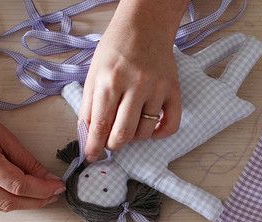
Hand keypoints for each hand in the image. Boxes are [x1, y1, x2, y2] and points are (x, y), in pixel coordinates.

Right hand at [0, 99, 64, 210]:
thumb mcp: (4, 136)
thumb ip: (28, 161)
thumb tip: (49, 179)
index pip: (19, 185)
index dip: (43, 189)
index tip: (59, 187)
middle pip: (12, 201)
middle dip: (38, 201)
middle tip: (54, 194)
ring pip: (2, 206)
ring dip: (25, 203)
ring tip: (42, 194)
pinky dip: (10, 200)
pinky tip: (21, 193)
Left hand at [80, 1, 184, 160]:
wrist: (145, 25)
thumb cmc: (116, 48)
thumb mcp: (94, 72)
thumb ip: (89, 104)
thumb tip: (88, 135)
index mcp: (110, 79)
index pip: (100, 123)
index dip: (94, 144)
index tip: (91, 156)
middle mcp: (135, 85)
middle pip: (123, 133)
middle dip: (114, 144)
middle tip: (111, 142)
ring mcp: (157, 89)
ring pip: (145, 132)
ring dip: (135, 137)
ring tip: (129, 127)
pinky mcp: (173, 91)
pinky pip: (170, 125)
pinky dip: (160, 134)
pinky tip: (151, 129)